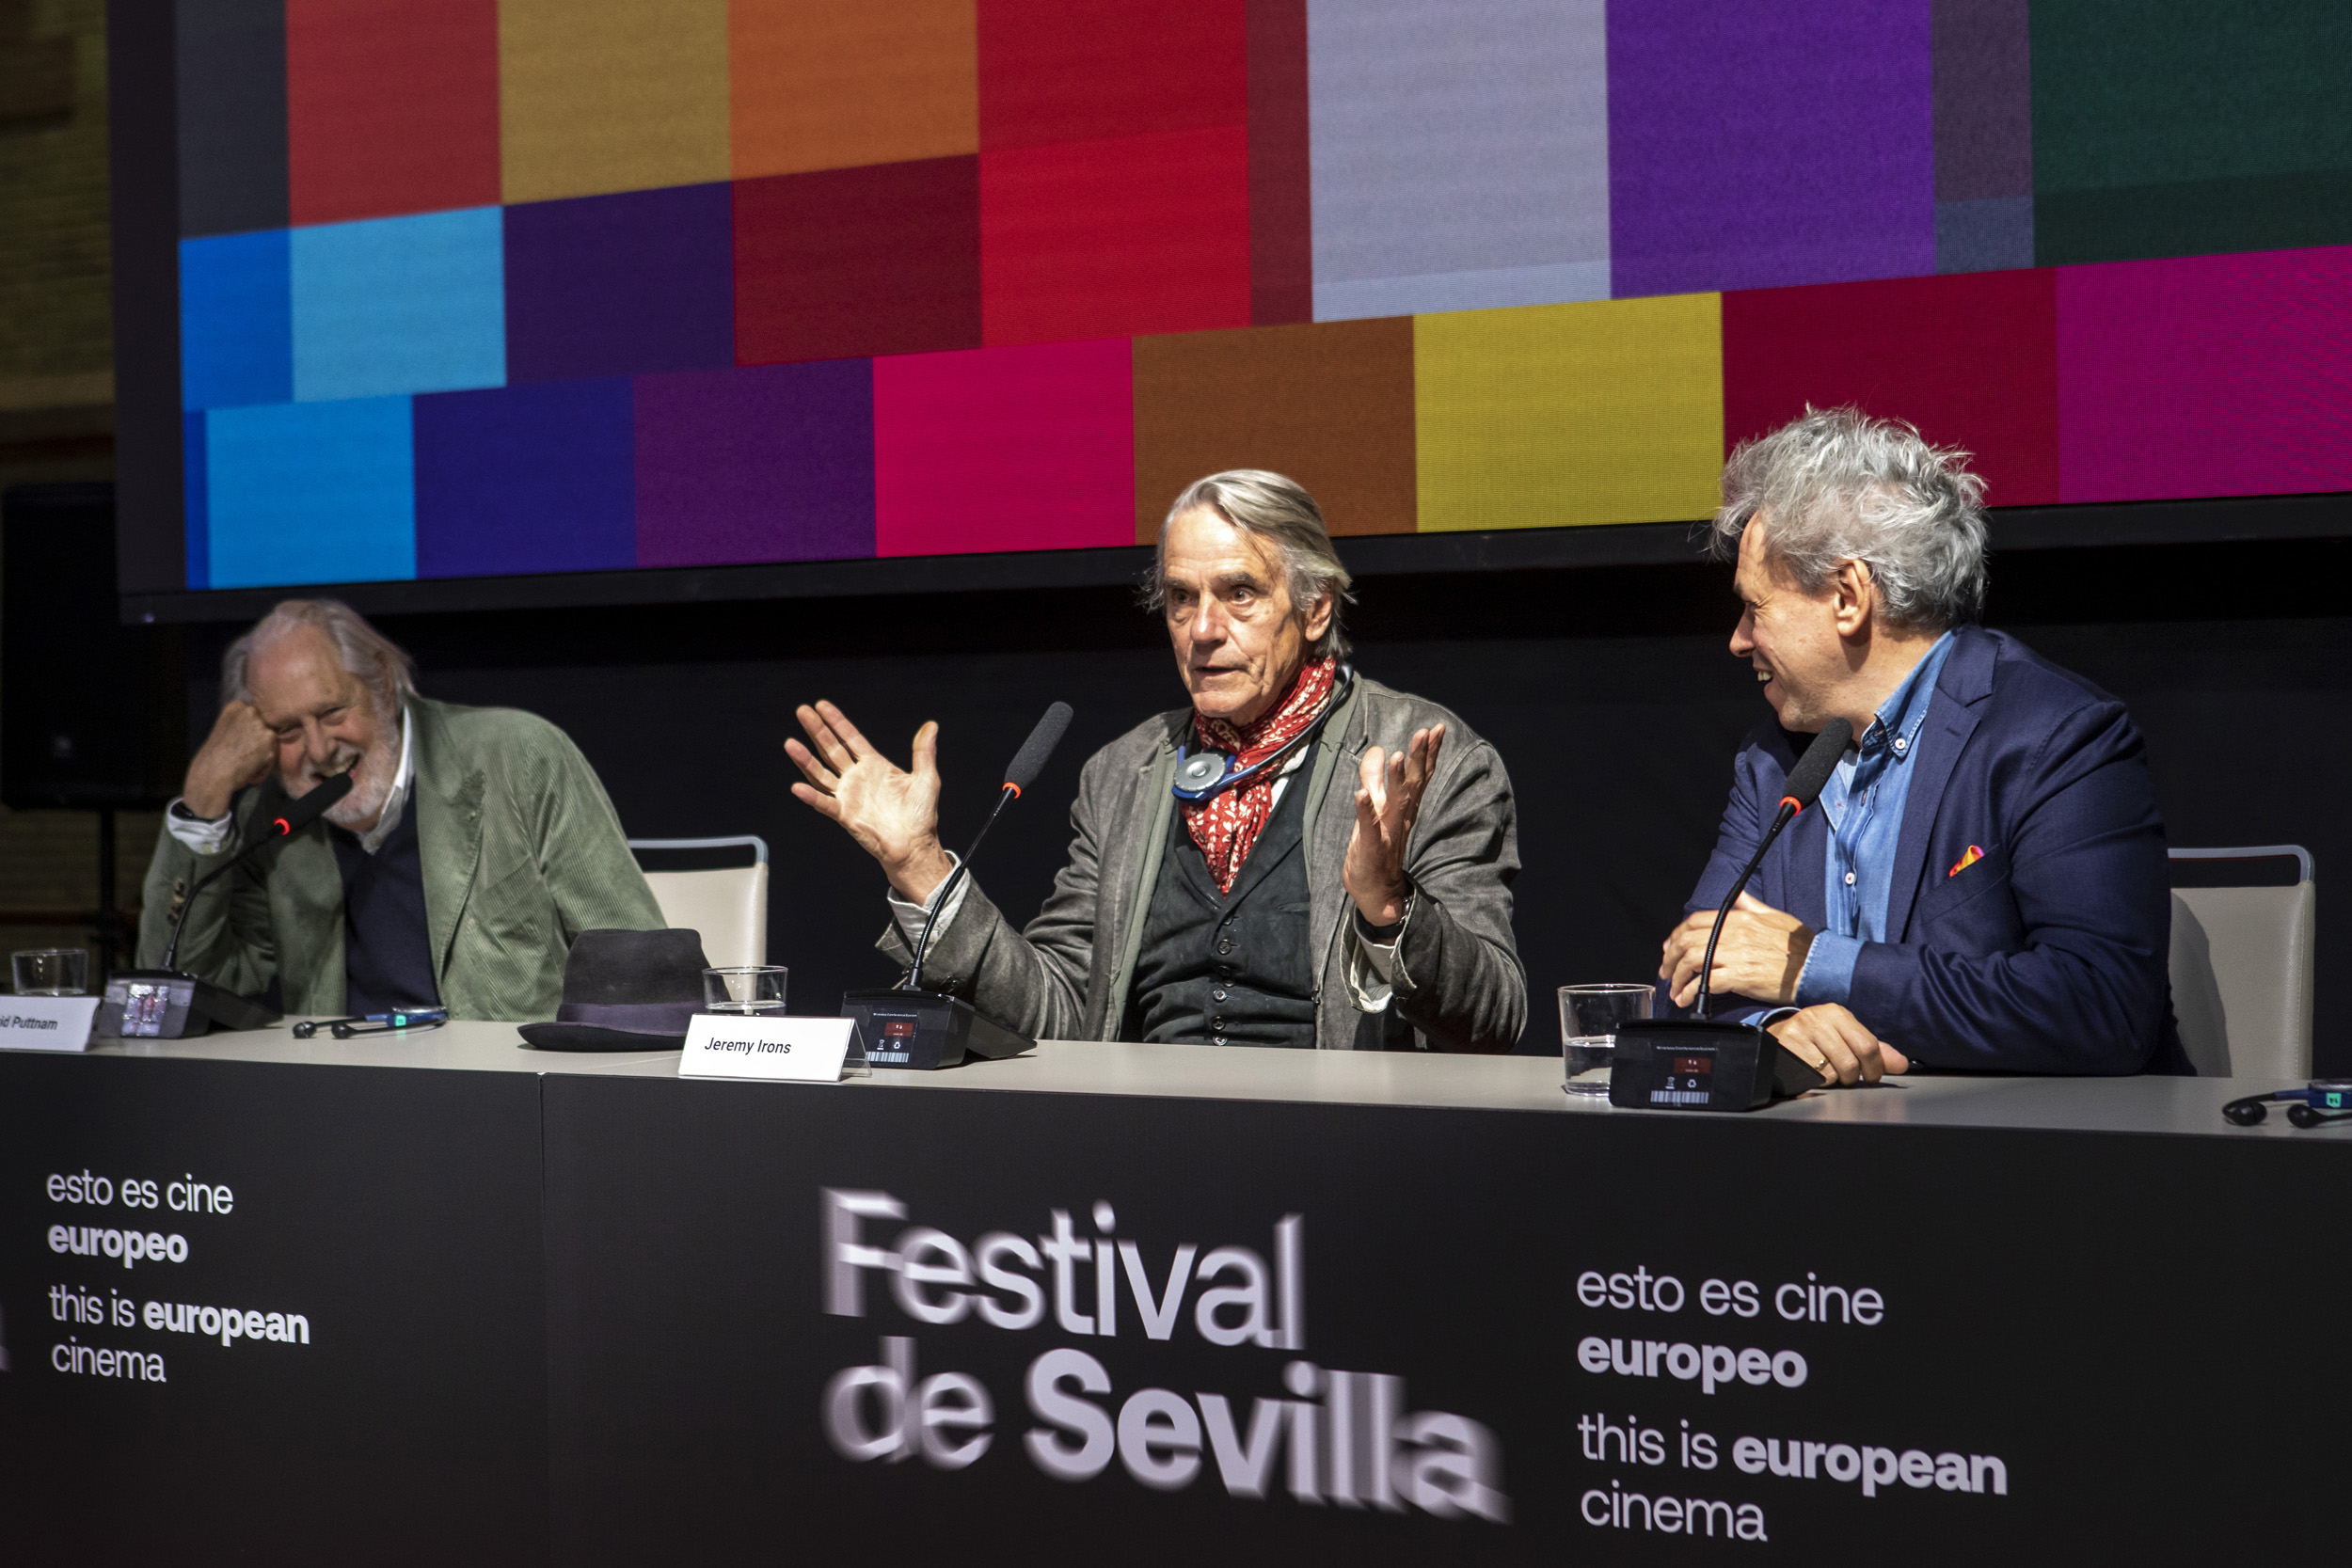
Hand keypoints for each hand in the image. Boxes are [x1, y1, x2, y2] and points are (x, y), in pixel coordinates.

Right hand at [183, 701, 276, 818]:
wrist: (212, 774)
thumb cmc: (215, 759)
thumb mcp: (225, 732)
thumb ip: (242, 727)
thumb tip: (259, 731)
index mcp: (236, 707)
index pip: (254, 720)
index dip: (247, 737)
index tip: (235, 746)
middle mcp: (249, 711)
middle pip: (264, 730)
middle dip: (256, 744)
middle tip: (239, 756)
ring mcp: (260, 725)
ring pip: (269, 744)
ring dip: (260, 757)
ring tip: (242, 764)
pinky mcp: (269, 740)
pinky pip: (272, 757)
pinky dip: (263, 768)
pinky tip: (248, 770)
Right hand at [785, 701, 953, 902]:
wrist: (916, 845)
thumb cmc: (921, 815)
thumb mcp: (926, 778)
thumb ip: (923, 751)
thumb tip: (931, 726)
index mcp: (875, 765)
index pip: (850, 738)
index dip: (836, 722)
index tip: (821, 705)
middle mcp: (857, 777)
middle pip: (831, 749)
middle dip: (817, 731)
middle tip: (802, 712)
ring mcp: (849, 795)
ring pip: (821, 773)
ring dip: (805, 759)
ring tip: (790, 743)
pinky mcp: (845, 815)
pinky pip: (824, 804)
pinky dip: (810, 796)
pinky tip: (797, 786)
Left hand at [1342, 724, 1444, 926]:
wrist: (1376, 893)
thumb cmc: (1376, 848)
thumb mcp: (1375, 807)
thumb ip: (1376, 778)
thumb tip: (1378, 749)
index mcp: (1404, 808)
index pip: (1419, 776)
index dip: (1428, 753)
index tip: (1437, 728)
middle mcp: (1400, 818)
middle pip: (1413, 784)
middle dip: (1419, 758)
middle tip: (1426, 732)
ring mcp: (1387, 833)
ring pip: (1394, 803)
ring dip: (1395, 780)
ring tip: (1397, 756)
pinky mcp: (1371, 849)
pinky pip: (1368, 828)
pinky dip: (1364, 811)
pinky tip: (1360, 793)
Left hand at [1661, 891, 1815, 1008]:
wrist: (1816, 966)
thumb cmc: (1799, 944)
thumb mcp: (1775, 916)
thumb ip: (1751, 906)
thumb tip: (1738, 897)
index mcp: (1740, 919)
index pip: (1696, 920)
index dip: (1677, 934)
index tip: (1670, 947)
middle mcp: (1734, 934)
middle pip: (1688, 940)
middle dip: (1670, 957)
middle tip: (1666, 970)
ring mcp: (1736, 955)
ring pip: (1692, 960)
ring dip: (1678, 977)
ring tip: (1675, 989)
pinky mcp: (1740, 976)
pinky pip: (1706, 983)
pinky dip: (1690, 992)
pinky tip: (1686, 999)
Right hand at [1767, 1004, 1908, 1085]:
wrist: (1777, 1039)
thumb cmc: (1817, 1041)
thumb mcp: (1845, 1038)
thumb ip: (1875, 1051)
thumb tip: (1902, 1064)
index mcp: (1837, 1013)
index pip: (1868, 1045)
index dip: (1875, 1068)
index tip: (1872, 1076)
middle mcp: (1817, 1018)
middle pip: (1852, 1062)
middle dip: (1855, 1077)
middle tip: (1850, 1078)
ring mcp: (1800, 1032)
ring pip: (1833, 1071)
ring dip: (1835, 1080)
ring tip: (1827, 1072)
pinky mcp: (1787, 1048)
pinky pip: (1814, 1077)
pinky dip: (1817, 1081)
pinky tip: (1811, 1072)